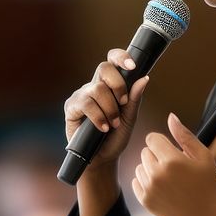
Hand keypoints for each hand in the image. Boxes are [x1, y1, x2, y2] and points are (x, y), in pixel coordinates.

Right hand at [64, 48, 150, 169]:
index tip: (133, 66)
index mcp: (110, 84)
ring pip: (97, 89)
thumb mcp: (129, 119)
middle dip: (118, 85)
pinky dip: (98, 116)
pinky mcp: (71, 107)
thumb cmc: (116, 138)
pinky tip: (102, 127)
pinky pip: (85, 103)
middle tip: (123, 103)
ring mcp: (82, 96)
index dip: (121, 57)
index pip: (112, 61)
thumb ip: (134, 99)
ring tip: (113, 124)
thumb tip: (144, 78)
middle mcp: (95, 86)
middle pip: (104, 68)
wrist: (102, 158)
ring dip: (110, 108)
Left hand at [132, 112, 215, 215]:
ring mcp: (149, 188)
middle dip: (157, 155)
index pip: (151, 138)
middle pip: (145, 151)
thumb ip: (184, 135)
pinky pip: (136, 182)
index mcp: (172, 160)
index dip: (162, 143)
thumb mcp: (203, 156)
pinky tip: (162, 187)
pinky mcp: (145, 201)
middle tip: (175, 167)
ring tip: (169, 179)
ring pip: (139, 166)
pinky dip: (145, 182)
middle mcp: (157, 173)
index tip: (173, 151)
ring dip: (150, 168)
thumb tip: (170, 117)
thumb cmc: (211, 186)